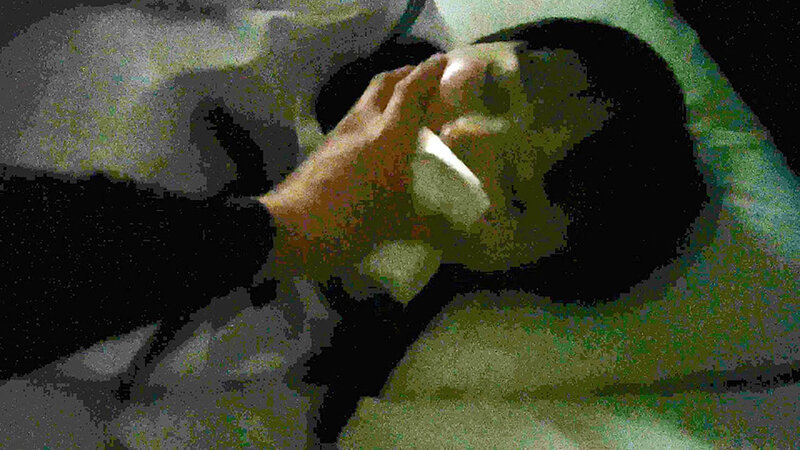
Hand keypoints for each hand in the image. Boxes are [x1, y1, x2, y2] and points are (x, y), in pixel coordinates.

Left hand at [260, 54, 448, 279]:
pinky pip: (354, 117)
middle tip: (425, 80)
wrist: (289, 229)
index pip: (411, 91)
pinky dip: (372, 114)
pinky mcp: (325, 147)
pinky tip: (378, 135)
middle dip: (407, 74)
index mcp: (388, 136)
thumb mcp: (395, 227)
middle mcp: (364, 124)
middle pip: (385, 82)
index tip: (444, 62)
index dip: (429, 73)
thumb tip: (461, 235)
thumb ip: (429, 226)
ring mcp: (340, 133)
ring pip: (366, 99)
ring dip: (387, 92)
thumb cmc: (349, 223)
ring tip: (405, 106)